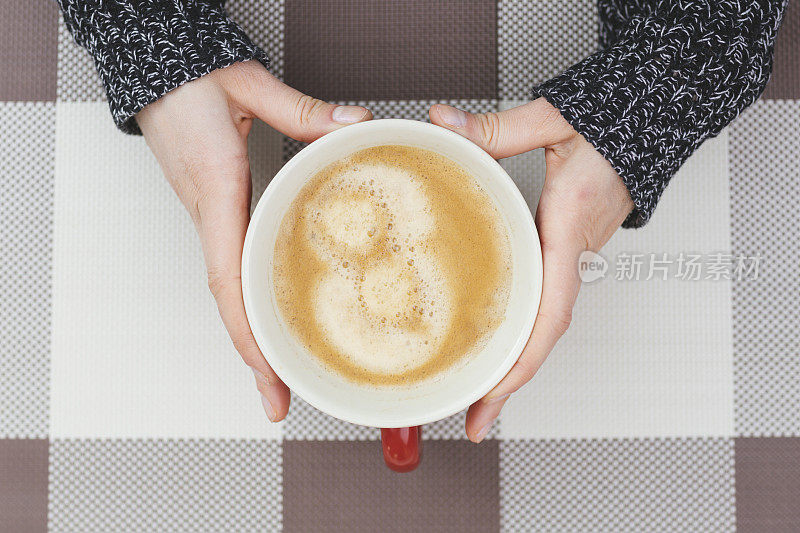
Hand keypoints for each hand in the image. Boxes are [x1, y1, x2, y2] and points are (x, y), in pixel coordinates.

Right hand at [137, 61, 371, 422]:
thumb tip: (353, 127)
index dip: (247, 330)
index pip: (227, 277)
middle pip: (229, 302)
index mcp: (216, 193)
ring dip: (252, 339)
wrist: (155, 67)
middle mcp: (210, 217)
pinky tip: (272, 323)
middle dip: (252, 357)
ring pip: (229, 293)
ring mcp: (211, 219)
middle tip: (280, 402)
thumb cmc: (192, 81)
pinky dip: (249, 306)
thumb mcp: (248, 86)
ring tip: (280, 380)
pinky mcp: (218, 212)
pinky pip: (233, 270)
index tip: (269, 369)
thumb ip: (303, 111)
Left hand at [430, 99, 633, 441]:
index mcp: (570, 232)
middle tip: (471, 421)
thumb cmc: (612, 125)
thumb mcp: (550, 122)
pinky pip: (542, 304)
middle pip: (543, 338)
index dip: (520, 364)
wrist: (651, 123)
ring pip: (542, 327)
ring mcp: (570, 259)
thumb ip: (494, 128)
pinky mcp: (563, 252)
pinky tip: (493, 344)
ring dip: (513, 366)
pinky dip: (520, 334)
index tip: (490, 399)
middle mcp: (573, 257)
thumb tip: (441, 124)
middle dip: (509, 384)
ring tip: (476, 397)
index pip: (549, 314)